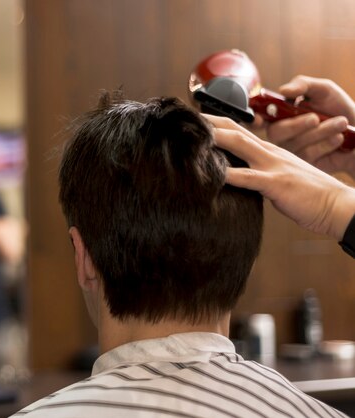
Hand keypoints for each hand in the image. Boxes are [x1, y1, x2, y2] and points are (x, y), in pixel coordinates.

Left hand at [204, 114, 354, 241]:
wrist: (337, 205)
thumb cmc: (309, 196)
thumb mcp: (279, 178)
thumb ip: (258, 174)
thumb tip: (236, 177)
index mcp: (270, 152)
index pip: (240, 131)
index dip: (217, 124)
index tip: (195, 122)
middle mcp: (270, 153)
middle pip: (235, 131)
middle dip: (210, 123)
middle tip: (186, 119)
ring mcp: (274, 166)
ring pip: (241, 145)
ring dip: (216, 138)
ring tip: (194, 134)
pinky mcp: (277, 184)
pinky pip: (251, 177)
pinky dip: (231, 175)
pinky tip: (215, 173)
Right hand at [262, 75, 354, 175]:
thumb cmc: (337, 108)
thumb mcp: (323, 90)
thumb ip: (303, 85)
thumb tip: (283, 90)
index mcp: (279, 114)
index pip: (257, 118)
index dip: (252, 120)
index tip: (257, 119)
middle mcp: (281, 134)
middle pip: (275, 132)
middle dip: (296, 125)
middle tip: (315, 117)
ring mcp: (291, 150)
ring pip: (295, 143)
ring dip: (321, 131)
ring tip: (341, 123)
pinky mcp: (303, 163)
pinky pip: (308, 155)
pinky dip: (326, 143)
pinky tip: (338, 138)